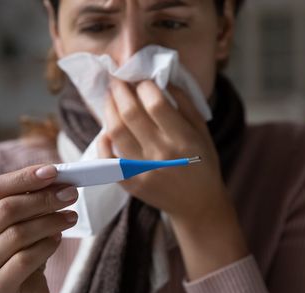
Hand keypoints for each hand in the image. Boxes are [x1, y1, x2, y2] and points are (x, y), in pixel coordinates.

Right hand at [0, 164, 78, 292]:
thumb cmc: (19, 250)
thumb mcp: (19, 221)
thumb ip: (29, 198)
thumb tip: (56, 177)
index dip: (24, 177)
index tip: (53, 171)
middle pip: (6, 210)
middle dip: (43, 198)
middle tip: (70, 193)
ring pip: (18, 234)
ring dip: (51, 221)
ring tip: (70, 217)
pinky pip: (26, 258)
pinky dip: (47, 245)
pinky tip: (57, 238)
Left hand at [98, 79, 247, 279]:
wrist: (198, 204)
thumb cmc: (202, 162)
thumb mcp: (202, 130)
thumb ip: (184, 102)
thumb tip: (160, 76)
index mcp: (183, 139)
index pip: (156, 104)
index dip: (144, 85)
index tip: (141, 78)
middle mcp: (161, 155)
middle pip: (131, 113)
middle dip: (120, 90)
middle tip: (117, 79)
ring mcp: (143, 171)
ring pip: (116, 132)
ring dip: (109, 109)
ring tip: (110, 97)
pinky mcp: (130, 184)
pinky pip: (107, 159)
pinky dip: (102, 141)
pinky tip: (106, 129)